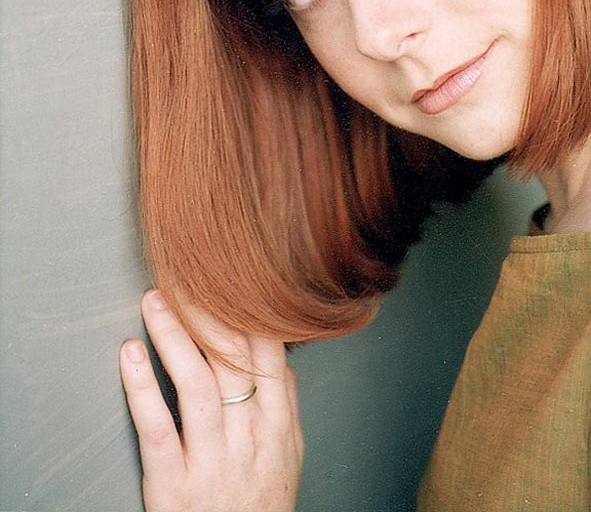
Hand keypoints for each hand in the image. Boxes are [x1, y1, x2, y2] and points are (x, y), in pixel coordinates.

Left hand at [120, 290, 302, 511]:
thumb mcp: (289, 454)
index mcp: (278, 422)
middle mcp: (249, 435)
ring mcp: (212, 460)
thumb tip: (277, 354)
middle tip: (184, 272)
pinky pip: (157, 430)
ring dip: (173, 335)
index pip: (267, 349)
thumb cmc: (263, 507)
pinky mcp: (175, 486)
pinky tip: (130, 355)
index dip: (245, 306)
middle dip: (206, 309)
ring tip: (155, 300)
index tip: (226, 273)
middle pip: (230, 357)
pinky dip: (141, 388)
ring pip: (196, 383)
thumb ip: (284, 401)